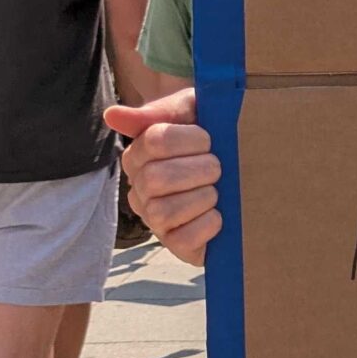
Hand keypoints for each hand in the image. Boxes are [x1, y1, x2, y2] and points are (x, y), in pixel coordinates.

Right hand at [107, 92, 219, 265]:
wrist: (244, 167)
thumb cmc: (213, 136)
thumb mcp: (192, 113)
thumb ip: (158, 113)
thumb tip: (112, 115)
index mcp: (140, 154)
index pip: (154, 142)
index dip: (190, 139)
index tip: (209, 138)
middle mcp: (141, 188)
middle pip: (156, 178)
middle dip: (198, 169)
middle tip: (218, 167)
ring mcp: (155, 219)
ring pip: (164, 211)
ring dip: (202, 197)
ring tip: (217, 191)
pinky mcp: (177, 245)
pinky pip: (182, 240)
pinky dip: (206, 225)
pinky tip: (219, 215)